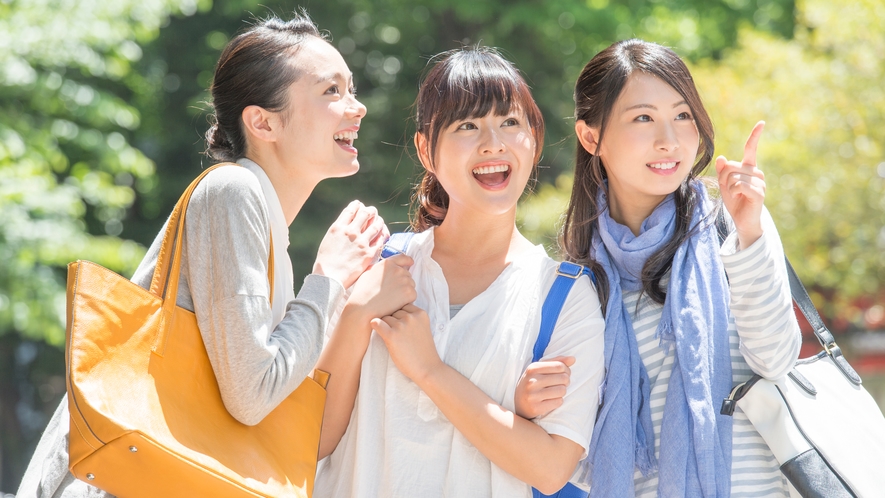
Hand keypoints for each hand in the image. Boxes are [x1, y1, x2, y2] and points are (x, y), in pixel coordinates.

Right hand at [313, 200, 389, 287]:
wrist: (329, 279)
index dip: (357, 205)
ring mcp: (361, 242)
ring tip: (379, 221)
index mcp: (338, 227)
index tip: (360, 205)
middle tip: (372, 212)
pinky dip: (383, 234)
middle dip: (370, 210)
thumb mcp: (328, 240)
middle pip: (366, 213)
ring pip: (376, 224)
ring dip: (379, 221)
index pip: (351, 209)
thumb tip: (346, 226)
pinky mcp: (369, 254)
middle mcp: (350, 232)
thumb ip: (339, 232)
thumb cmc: (325, 263)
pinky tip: (383, 234)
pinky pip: (381, 240)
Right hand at [347, 254, 416, 319]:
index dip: (407, 260)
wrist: (364, 307)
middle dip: (403, 282)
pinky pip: (413, 295)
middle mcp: (398, 270)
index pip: (402, 258)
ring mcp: (405, 281)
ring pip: (411, 285)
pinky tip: (396, 304)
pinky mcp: (409, 293)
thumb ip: (378, 269)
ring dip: (405, 291)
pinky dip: (408, 300)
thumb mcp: (367, 274)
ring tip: (392, 299)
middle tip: (392, 292)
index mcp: (387, 264)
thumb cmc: (362, 293)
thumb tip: (381, 269)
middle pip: (407, 274)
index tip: (411, 262)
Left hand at [371, 304, 440, 383]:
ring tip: (395, 340)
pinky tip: (378, 332)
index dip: (400, 315)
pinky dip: (375, 326)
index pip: (402, 305)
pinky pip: (376, 323)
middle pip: (393, 311)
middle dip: (393, 321)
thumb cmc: (423, 350)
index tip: (402, 326)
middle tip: (399, 335)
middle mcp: (411, 316)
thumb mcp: (423, 328)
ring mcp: (401, 325)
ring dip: (386, 327)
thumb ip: (412, 317)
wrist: (427, 368)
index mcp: (421, 313)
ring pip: (385, 318)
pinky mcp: (392, 335)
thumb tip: (390, 309)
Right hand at [514, 356, 573, 418]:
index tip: (564, 373)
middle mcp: (531, 381)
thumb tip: (573, 359)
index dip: (566, 370)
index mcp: (532, 368)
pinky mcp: (536, 408)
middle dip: (566, 381)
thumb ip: (556, 362)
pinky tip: (551, 400)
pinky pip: (558, 402)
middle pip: (563, 378)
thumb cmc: (532, 382)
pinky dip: (558, 401)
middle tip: (560, 384)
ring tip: (556, 391)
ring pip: (562, 391)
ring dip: (562, 391)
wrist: (518, 403)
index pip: (559, 366)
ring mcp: (533, 395)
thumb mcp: (540, 369)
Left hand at [716, 121, 766, 248]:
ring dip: (728, 188)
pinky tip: (739, 198)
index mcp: (748, 168)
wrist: (743, 220)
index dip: (755, 136)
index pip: (751, 149)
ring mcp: (759, 182)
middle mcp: (756, 173)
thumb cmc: (735, 201)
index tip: (762, 123)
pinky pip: (739, 185)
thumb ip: (722, 172)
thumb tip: (721, 157)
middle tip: (730, 190)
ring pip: (733, 177)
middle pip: (730, 166)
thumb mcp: (724, 185)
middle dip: (724, 179)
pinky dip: (734, 192)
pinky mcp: (759, 192)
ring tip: (737, 196)